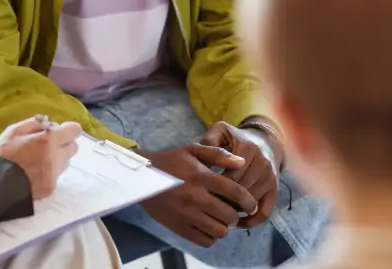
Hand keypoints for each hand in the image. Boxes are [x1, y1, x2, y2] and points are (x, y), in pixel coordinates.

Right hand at [0, 117, 81, 199]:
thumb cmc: (3, 154)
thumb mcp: (14, 131)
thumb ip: (35, 124)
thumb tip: (50, 123)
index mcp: (48, 140)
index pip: (74, 131)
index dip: (68, 130)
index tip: (59, 132)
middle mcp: (56, 157)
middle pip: (73, 147)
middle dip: (63, 144)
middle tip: (47, 145)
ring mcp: (54, 174)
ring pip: (65, 162)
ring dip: (57, 158)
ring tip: (38, 160)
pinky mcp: (51, 188)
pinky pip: (56, 176)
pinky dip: (49, 172)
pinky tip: (34, 173)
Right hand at [139, 144, 258, 247]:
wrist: (141, 178)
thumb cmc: (169, 162)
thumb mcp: (192, 150)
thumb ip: (218, 155)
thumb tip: (242, 162)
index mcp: (201, 177)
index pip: (235, 193)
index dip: (249, 201)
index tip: (251, 205)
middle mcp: (195, 197)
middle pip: (229, 215)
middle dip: (236, 215)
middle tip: (233, 211)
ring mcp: (186, 214)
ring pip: (219, 231)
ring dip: (224, 226)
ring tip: (220, 219)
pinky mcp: (179, 227)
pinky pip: (205, 240)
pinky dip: (211, 236)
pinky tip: (208, 226)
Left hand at [201, 121, 280, 228]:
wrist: (265, 141)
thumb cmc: (237, 138)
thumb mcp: (222, 130)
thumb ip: (210, 140)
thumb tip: (201, 160)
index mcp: (247, 149)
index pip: (228, 177)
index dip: (213, 188)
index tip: (201, 192)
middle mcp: (262, 164)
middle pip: (239, 192)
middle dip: (222, 201)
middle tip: (207, 207)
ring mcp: (270, 178)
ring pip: (249, 203)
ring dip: (234, 211)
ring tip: (217, 214)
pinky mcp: (275, 190)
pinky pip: (264, 212)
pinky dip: (251, 221)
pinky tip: (238, 223)